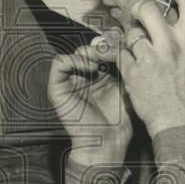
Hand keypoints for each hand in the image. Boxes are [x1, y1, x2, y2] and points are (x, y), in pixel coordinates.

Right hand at [48, 29, 132, 166]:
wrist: (108, 141)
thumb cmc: (119, 119)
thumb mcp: (126, 86)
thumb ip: (124, 65)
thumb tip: (127, 42)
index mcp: (99, 75)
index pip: (102, 49)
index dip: (111, 42)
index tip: (123, 43)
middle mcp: (84, 76)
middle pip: (89, 47)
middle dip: (102, 45)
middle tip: (113, 49)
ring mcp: (70, 81)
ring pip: (75, 52)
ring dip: (89, 52)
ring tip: (102, 60)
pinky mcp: (57, 88)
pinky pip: (59, 63)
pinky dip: (74, 60)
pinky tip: (91, 69)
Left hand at [117, 0, 184, 137]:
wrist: (179, 123)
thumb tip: (174, 18)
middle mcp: (170, 45)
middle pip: (148, 8)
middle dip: (140, 8)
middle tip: (139, 14)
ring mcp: (149, 57)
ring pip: (131, 33)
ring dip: (132, 38)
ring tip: (139, 51)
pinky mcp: (132, 72)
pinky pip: (121, 53)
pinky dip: (124, 57)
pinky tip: (132, 66)